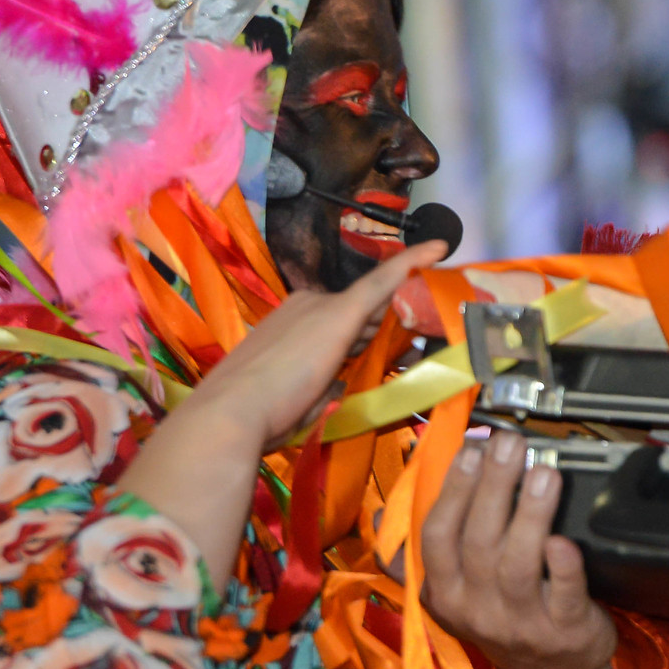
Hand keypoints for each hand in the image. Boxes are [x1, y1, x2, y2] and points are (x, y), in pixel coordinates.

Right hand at [119, 239, 452, 586]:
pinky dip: (412, 262)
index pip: (340, 326)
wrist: (230, 415)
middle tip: (420, 340)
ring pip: (375, 309)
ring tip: (438, 299)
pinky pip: (385, 282)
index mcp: (290, 326)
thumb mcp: (298, 401)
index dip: (366, 334)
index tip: (384, 340)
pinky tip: (438, 249)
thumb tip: (343, 386)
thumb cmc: (256, 418)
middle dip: (388, 332)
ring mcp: (322, 307)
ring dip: (403, 313)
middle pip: (360, 318)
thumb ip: (324, 387)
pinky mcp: (341, 312)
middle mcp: (305, 306)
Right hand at [417, 429, 618, 668]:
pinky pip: (563, 595)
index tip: (472, 449)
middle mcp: (477, 610)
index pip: (437, 538)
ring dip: (531, 514)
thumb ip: (423, 554)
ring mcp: (520, 622)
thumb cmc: (504, 618)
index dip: (453, 490)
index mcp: (444, 594)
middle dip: (493, 487)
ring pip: (518, 565)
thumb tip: (380, 515)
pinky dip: (564, 566)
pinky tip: (564, 539)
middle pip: (478, 542)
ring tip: (544, 474)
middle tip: (510, 446)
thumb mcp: (453, 594)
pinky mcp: (564, 629)